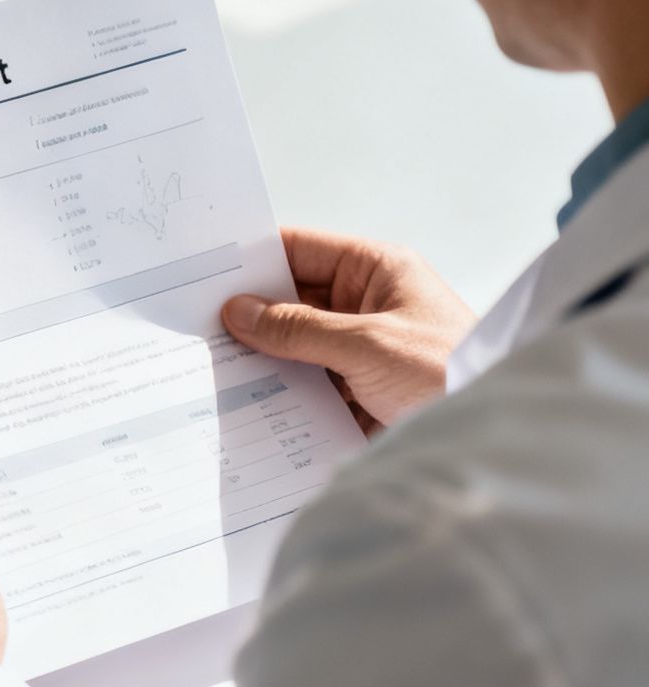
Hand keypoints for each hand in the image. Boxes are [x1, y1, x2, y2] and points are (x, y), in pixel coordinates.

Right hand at [223, 227, 475, 430]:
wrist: (494, 436)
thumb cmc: (448, 373)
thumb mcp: (367, 344)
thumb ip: (298, 328)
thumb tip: (239, 311)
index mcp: (376, 271)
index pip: (298, 249)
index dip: (250, 258)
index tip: (199, 270)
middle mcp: (365, 304)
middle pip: (289, 301)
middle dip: (247, 315)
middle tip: (193, 326)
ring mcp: (360, 349)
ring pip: (293, 346)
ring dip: (260, 359)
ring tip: (207, 366)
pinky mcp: (357, 391)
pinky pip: (307, 384)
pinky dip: (279, 394)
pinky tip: (242, 404)